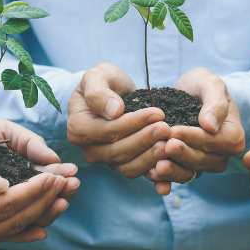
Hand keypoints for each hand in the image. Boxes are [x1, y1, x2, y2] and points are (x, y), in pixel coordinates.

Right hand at [0, 145, 72, 249]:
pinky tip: (44, 225)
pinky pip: (2, 237)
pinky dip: (24, 231)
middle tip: (70, 183)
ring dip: (42, 214)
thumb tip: (4, 184)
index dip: (35, 190)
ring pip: (13, 229)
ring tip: (65, 198)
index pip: (8, 203)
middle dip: (46, 200)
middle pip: (16, 218)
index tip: (56, 175)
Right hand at [67, 63, 170, 178]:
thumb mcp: (96, 76)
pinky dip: (154, 172)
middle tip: (167, 129)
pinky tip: (169, 164)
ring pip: (128, 167)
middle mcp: (89, 149)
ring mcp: (106, 160)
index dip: (133, 124)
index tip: (157, 113)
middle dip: (145, 140)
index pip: (108, 131)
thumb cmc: (103, 81)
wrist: (114, 92)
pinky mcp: (122, 165)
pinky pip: (138, 172)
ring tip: (170, 143)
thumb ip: (99, 92)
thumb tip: (114, 112)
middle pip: (119, 151)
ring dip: (151, 157)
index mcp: (78, 128)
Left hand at [144, 68, 244, 194]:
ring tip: (157, 166)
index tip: (174, 131)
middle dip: (182, 154)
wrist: (188, 93)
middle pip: (202, 160)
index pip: (214, 141)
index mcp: (233, 137)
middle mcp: (220, 155)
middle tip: (164, 146)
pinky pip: (177, 176)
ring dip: (174, 171)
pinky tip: (152, 175)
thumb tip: (210, 126)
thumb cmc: (202, 86)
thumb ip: (215, 102)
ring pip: (190, 172)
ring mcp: (203, 164)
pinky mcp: (186, 168)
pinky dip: (165, 180)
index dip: (194, 137)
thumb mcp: (211, 84)